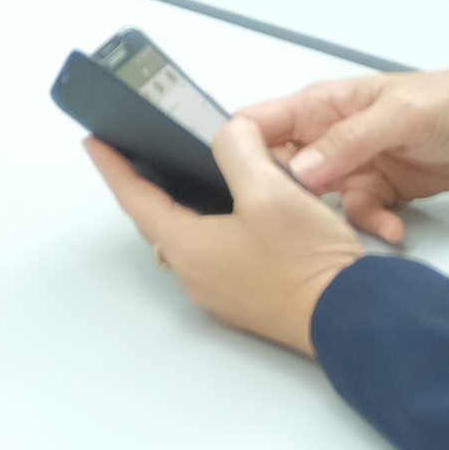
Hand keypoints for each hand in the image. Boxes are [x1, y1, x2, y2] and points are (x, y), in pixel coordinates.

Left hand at [87, 114, 379, 356]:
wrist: (353, 316)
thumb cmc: (309, 262)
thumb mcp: (270, 188)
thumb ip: (238, 149)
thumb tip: (230, 133)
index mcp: (188, 246)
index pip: (134, 198)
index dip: (113, 166)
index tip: (95, 142)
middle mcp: (196, 273)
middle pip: (158, 218)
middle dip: (145, 184)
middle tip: (138, 152)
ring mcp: (221, 290)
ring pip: (189, 236)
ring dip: (181, 204)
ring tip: (183, 172)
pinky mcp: (247, 296)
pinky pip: (215, 252)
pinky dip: (210, 224)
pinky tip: (232, 207)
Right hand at [231, 64, 448, 245]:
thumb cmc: (445, 101)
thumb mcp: (395, 116)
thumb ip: (346, 142)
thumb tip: (298, 171)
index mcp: (320, 107)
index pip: (260, 124)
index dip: (242, 151)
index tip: (246, 185)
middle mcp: (327, 137)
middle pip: (282, 169)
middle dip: (284, 197)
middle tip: (297, 220)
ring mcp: (350, 166)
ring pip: (317, 200)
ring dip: (332, 217)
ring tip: (351, 229)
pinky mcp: (375, 190)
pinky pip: (358, 214)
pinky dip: (373, 224)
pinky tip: (394, 228)